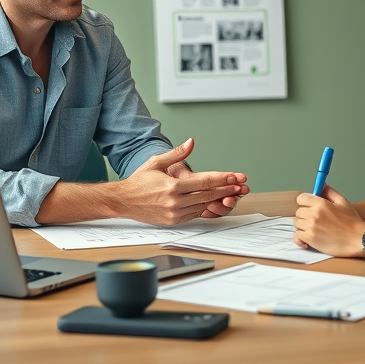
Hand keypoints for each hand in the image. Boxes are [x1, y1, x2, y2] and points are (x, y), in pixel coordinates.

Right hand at [118, 138, 247, 224]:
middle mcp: (175, 202)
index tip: (235, 177)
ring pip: (203, 206)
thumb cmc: (139, 181)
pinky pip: (195, 214)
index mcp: (172, 186)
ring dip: (219, 200)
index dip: (222, 179)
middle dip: (226, 190)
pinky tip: (215, 202)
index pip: (204, 182)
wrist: (123, 201)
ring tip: (233, 195)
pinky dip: (206, 208)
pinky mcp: (174, 221)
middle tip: (241, 187)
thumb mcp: (157, 162)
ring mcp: (175, 213)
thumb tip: (191, 142)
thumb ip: (176, 153)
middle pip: (208, 195)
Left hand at [292, 185, 364, 256]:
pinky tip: (308, 238)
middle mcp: (314, 214)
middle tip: (315, 220)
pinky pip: (297, 236)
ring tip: (314, 229)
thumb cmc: (352, 222)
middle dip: (305, 215)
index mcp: (321, 204)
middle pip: (298, 212)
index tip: (308, 207)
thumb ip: (330, 192)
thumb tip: (322, 185)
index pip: (301, 198)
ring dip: (303, 226)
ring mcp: (311, 227)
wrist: (358, 240)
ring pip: (297, 224)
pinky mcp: (310, 239)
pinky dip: (301, 238)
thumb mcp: (343, 202)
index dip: (305, 202)